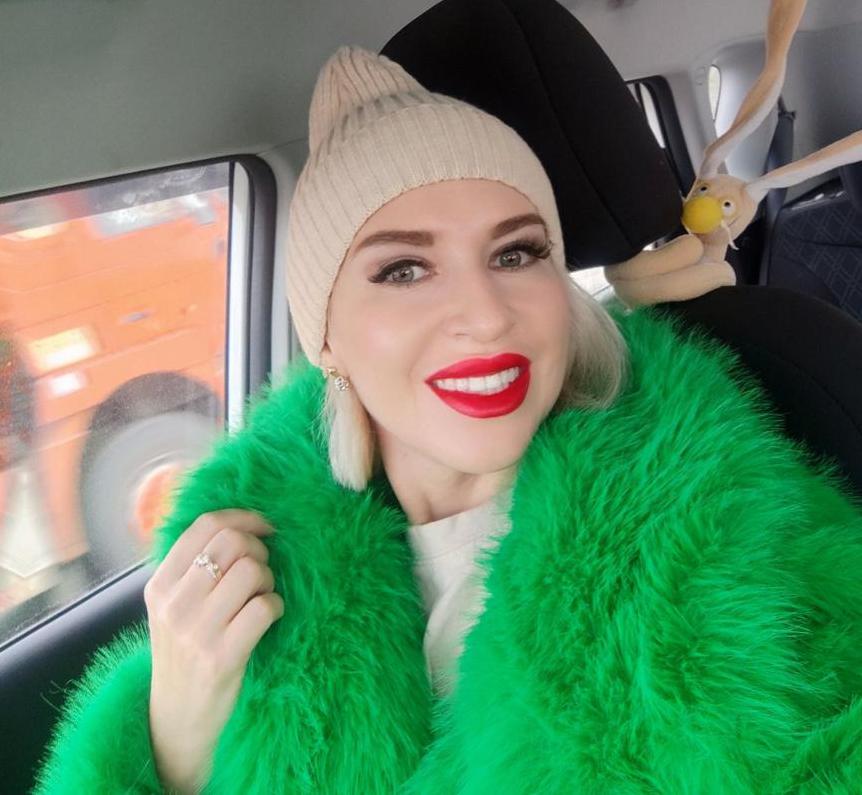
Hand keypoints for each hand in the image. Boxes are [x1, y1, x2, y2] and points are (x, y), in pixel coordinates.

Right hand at [144, 509, 282, 793]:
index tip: (265, 526)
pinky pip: (265, 606)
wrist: (178, 720)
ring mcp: (196, 631)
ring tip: (261, 598)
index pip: (205, 526)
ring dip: (268, 581)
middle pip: (233, 543)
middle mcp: (173, 604)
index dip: (243, 517)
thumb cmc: (186, 654)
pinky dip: (276, 606)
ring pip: (252, 571)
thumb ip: (194, 568)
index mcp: (159, 585)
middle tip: (262, 571)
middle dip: (259, 550)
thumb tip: (241, 525)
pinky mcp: (222, 656)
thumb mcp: (174, 608)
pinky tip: (268, 618)